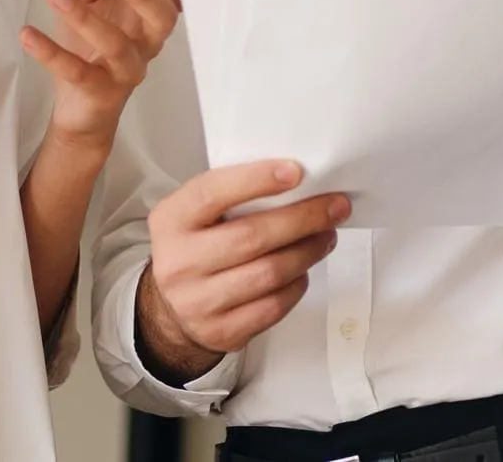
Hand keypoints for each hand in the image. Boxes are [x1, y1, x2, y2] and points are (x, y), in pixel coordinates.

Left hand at [22, 0, 181, 152]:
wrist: (81, 108)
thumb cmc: (89, 49)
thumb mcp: (91, 5)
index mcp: (148, 20)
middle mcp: (146, 45)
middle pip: (161, 18)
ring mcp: (125, 70)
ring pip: (116, 45)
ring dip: (85, 17)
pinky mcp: (99, 92)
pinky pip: (76, 71)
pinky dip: (50, 52)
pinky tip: (27, 34)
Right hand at [136, 160, 347, 384]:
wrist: (168, 310)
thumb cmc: (194, 248)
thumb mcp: (194, 215)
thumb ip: (230, 197)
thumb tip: (294, 182)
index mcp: (171, 221)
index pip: (212, 193)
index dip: (256, 180)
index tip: (296, 171)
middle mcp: (180, 262)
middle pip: (252, 236)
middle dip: (303, 218)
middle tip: (334, 207)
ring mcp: (199, 301)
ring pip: (270, 273)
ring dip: (308, 251)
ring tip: (326, 235)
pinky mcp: (223, 331)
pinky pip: (274, 306)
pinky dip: (297, 284)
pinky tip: (304, 269)